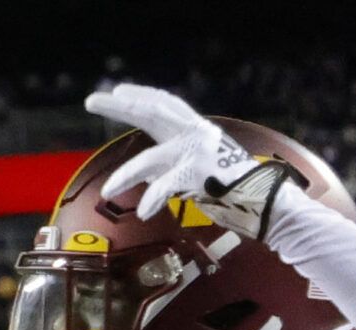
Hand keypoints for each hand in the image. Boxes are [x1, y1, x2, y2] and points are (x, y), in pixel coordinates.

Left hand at [85, 83, 306, 240]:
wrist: (263, 202)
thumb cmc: (226, 188)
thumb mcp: (193, 167)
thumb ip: (169, 162)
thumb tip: (140, 171)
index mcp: (196, 130)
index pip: (164, 104)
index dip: (140, 95)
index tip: (117, 92)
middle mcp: (196, 134)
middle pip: (152, 112)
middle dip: (120, 106)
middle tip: (92, 101)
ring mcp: (197, 152)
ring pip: (149, 160)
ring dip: (124, 176)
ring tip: (106, 192)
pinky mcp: (198, 174)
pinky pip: (164, 186)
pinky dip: (152, 199)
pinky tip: (145, 212)